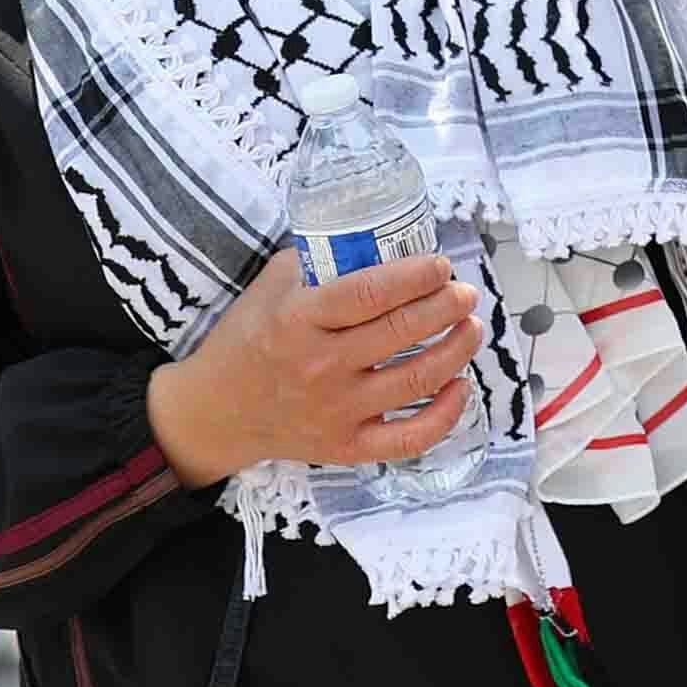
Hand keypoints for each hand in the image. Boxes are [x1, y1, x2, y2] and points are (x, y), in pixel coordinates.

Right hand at [145, 249, 484, 487]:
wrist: (214, 412)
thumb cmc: (248, 339)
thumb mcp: (270, 288)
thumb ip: (319, 262)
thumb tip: (379, 239)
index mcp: (297, 320)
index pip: (369, 293)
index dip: (415, 276)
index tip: (441, 265)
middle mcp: (319, 366)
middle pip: (402, 331)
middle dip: (447, 305)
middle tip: (465, 292)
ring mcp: (335, 411)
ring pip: (417, 379)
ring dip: (457, 349)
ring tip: (471, 327)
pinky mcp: (346, 447)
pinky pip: (410, 438)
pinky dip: (446, 413)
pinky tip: (460, 385)